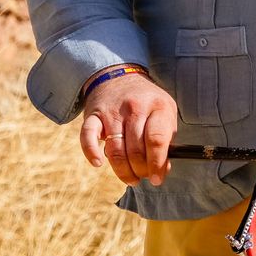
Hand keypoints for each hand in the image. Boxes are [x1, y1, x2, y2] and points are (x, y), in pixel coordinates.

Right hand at [79, 72, 177, 187]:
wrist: (119, 76)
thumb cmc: (147, 102)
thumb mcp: (165, 112)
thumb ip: (167, 139)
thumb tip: (163, 170)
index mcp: (158, 107)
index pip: (157, 140)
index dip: (157, 164)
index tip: (157, 178)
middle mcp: (134, 107)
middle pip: (136, 150)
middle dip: (140, 171)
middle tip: (143, 176)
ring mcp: (113, 111)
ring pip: (115, 150)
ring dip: (122, 171)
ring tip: (130, 178)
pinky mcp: (93, 115)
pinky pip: (88, 136)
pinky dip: (91, 152)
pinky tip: (98, 163)